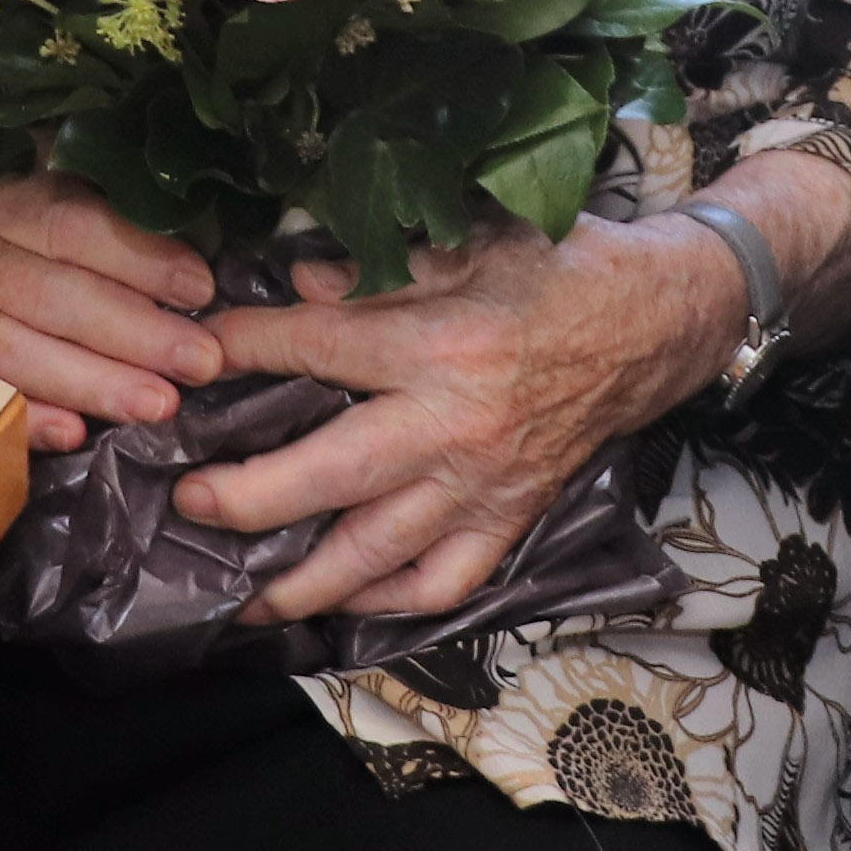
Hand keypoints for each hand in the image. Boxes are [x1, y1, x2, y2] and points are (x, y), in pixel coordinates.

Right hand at [0, 108, 222, 451]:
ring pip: (15, 350)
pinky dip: (13, 415)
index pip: (64, 222)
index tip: (199, 280)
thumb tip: (134, 167)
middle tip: (206, 359)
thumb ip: (32, 157)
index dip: (135, 252)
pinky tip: (66, 438)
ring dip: (91, 382)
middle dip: (135, 331)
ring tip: (159, 407)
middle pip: (53, 293)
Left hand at [184, 216, 732, 626]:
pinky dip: (391, 603)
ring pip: (379, 551)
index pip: (316, 349)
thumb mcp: (473, 243)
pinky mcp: (511, 517)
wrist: (661, 320)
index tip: (193, 358)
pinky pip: (444, 581)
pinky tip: (347, 606)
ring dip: (304, 580)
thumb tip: (296, 280)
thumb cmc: (564, 271)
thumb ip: (380, 269)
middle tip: (188, 502)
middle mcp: (454, 426)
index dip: (244, 350)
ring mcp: (483, 484)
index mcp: (440, 344)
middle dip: (248, 496)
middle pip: (330, 475)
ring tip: (246, 595)